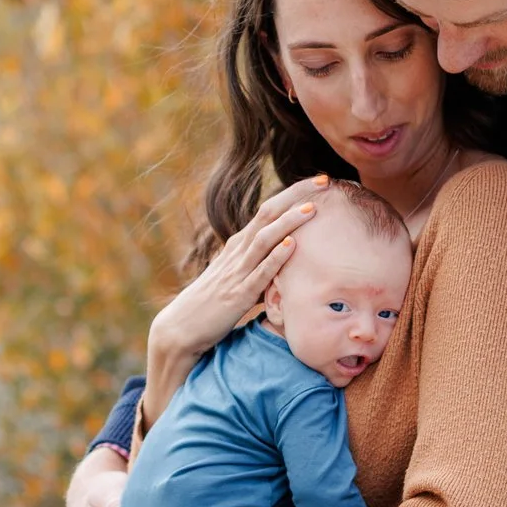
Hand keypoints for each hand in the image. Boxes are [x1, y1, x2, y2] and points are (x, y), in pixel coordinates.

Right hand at [145, 177, 326, 415]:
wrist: (182, 326)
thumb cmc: (214, 303)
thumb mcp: (239, 276)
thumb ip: (262, 265)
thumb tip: (290, 260)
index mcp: (239, 244)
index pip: (269, 210)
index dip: (294, 194)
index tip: (319, 181)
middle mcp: (238, 251)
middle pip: (268, 215)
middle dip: (296, 196)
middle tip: (324, 180)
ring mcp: (237, 271)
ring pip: (264, 240)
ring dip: (288, 223)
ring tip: (312, 208)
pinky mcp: (238, 295)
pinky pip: (259, 274)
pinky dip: (276, 258)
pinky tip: (291, 246)